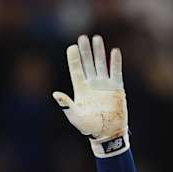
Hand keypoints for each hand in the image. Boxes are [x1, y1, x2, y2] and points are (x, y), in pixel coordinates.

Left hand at [52, 34, 127, 150]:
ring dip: (99, 52)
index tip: (71, 47)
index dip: (74, 59)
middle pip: (88, 63)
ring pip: (101, 64)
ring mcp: (104, 85)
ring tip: (97, 38)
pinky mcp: (116, 88)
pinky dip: (115, 62)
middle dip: (85, 51)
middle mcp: (92, 84)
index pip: (76, 70)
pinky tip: (114, 51)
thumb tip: (55, 94)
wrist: (108, 134)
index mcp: (80, 90)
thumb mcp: (75, 116)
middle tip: (82, 37)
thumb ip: (66, 105)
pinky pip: (115, 72)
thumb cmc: (89, 127)